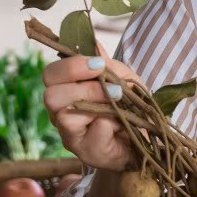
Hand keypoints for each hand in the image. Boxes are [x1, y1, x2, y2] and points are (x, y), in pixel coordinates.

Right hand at [43, 54, 141, 171]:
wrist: (145, 141)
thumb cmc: (130, 108)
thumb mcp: (123, 80)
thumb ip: (107, 65)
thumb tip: (94, 44)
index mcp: (66, 91)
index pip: (50, 75)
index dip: (71, 66)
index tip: (99, 65)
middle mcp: (61, 114)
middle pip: (51, 96)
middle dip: (84, 88)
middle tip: (112, 89)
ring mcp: (70, 136)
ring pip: (65, 116)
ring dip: (97, 105)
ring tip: (119, 105)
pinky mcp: (86, 153)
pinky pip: (93, 135)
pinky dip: (111, 126)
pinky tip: (121, 126)